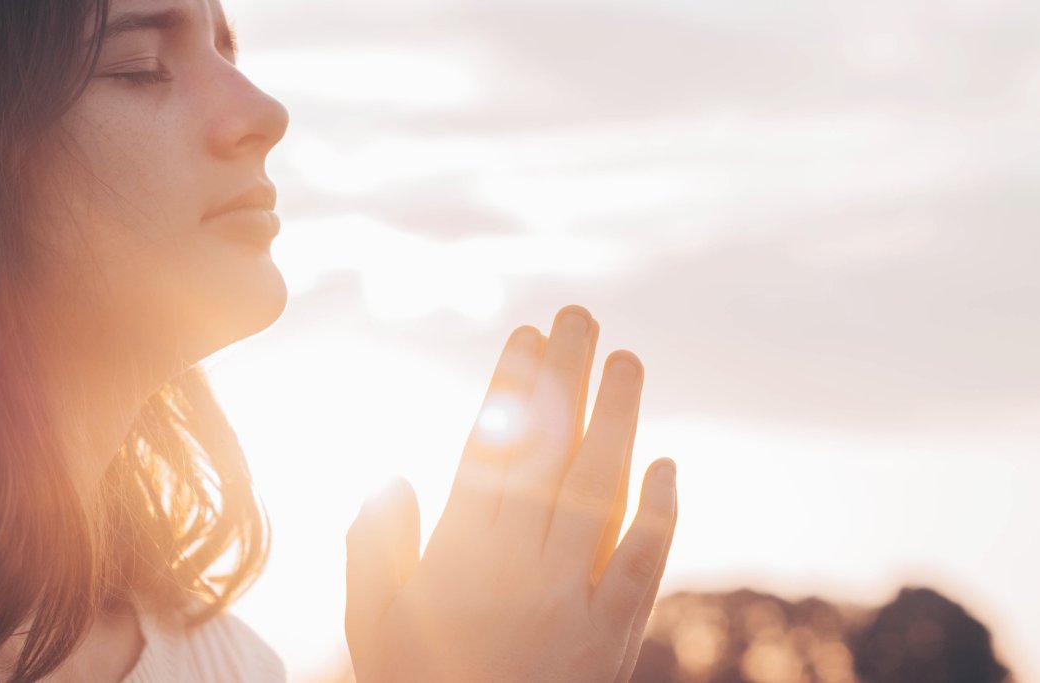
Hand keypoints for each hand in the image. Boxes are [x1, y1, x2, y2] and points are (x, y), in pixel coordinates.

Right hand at [345, 305, 677, 682]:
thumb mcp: (373, 624)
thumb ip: (375, 546)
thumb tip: (391, 476)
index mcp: (460, 556)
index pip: (491, 451)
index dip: (512, 388)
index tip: (525, 336)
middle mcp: (521, 566)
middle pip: (550, 453)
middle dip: (566, 378)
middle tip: (580, 316)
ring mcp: (574, 599)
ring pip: (600, 493)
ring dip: (618, 421)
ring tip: (626, 361)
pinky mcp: (613, 634)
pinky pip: (642, 564)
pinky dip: (660, 513)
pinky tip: (667, 465)